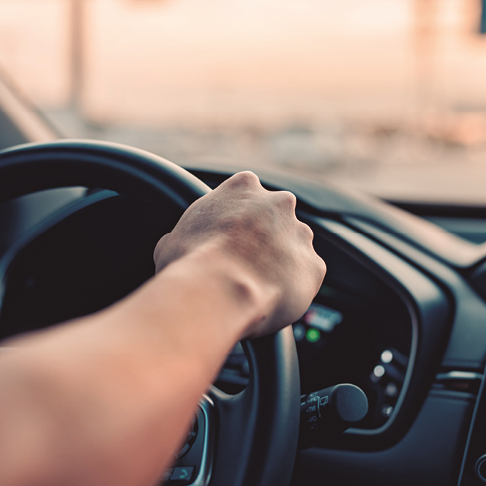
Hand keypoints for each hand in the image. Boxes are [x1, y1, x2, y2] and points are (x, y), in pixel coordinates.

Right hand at [153, 171, 325, 338]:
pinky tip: (270, 299)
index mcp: (243, 186)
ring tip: (255, 287)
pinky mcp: (314, 266)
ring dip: (280, 263)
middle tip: (243, 264)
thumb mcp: (170, 241)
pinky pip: (305, 277)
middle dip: (264, 239)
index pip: (244, 194)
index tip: (226, 237)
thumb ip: (182, 235)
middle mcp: (279, 203)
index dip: (235, 220)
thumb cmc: (190, 263)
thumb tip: (173, 246)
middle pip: (275, 218)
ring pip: (294, 247)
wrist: (219, 290)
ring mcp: (301, 234)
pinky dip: (292, 288)